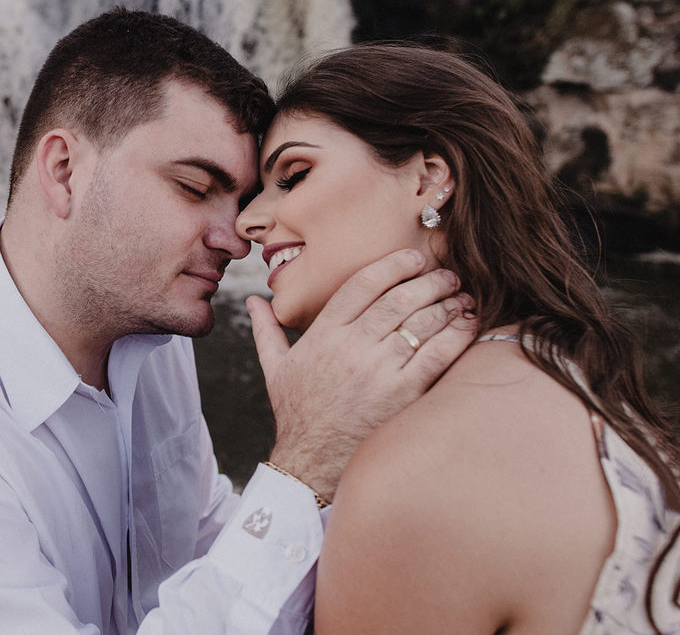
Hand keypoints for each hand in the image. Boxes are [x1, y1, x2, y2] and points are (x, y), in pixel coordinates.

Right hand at [247, 249, 475, 501]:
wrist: (311, 463)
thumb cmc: (297, 414)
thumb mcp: (275, 368)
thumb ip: (267, 330)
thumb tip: (254, 300)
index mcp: (322, 335)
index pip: (361, 285)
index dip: (391, 266)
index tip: (412, 258)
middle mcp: (351, 348)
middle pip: (397, 299)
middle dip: (428, 281)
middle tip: (446, 274)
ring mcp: (378, 371)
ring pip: (420, 322)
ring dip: (447, 303)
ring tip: (461, 295)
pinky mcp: (403, 395)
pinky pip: (437, 355)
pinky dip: (457, 334)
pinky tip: (468, 323)